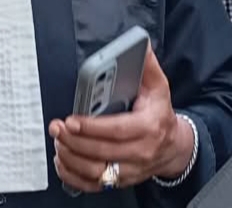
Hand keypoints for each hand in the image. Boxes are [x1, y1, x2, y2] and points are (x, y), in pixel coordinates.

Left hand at [49, 47, 193, 191]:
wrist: (174, 147)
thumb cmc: (160, 115)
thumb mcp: (159, 88)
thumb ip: (148, 66)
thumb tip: (140, 46)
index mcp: (149, 127)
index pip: (118, 130)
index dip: (93, 127)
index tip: (72, 120)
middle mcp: (141, 152)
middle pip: (103, 151)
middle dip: (75, 140)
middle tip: (57, 128)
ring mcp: (130, 170)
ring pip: (96, 172)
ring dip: (71, 157)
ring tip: (59, 141)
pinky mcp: (120, 182)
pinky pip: (93, 186)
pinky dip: (73, 176)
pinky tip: (62, 161)